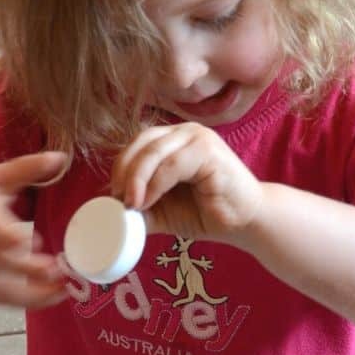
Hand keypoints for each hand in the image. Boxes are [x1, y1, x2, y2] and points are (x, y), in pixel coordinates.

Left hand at [111, 123, 262, 242]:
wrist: (244, 222)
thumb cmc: (207, 213)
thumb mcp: (164, 211)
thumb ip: (140, 207)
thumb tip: (110, 210)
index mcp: (173, 141)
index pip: (138, 145)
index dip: (121, 168)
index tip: (113, 197)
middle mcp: (185, 133)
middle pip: (142, 144)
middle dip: (124, 172)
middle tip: (118, 200)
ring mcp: (198, 138)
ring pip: (153, 152)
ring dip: (136, 180)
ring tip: (132, 205)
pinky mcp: (209, 151)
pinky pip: (172, 164)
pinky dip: (154, 184)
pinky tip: (148, 201)